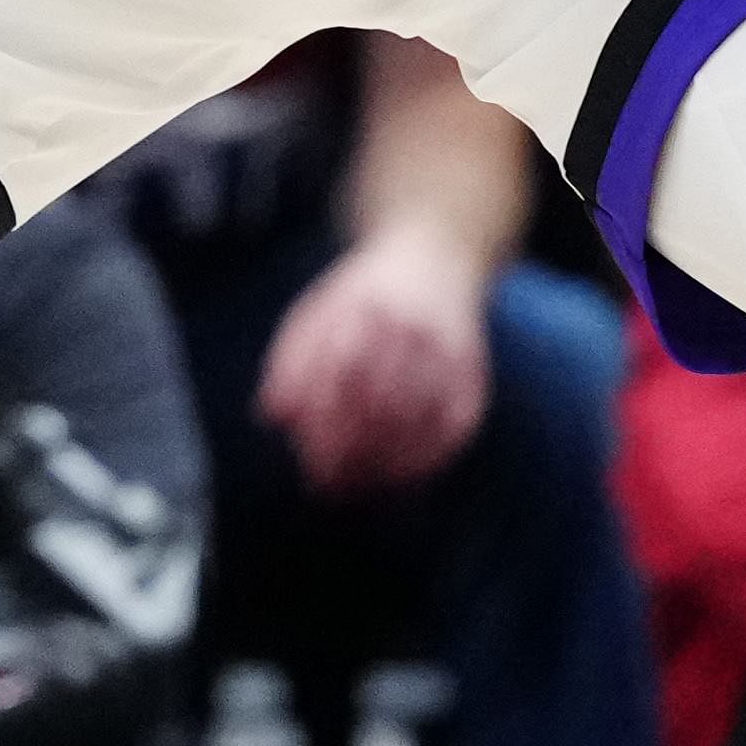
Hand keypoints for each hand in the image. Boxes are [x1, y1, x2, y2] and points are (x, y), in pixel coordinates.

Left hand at [257, 224, 499, 498]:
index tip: (307, 463)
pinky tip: (398, 477)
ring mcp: (448, 352)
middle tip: (328, 488)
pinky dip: (427, 458)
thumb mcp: (317, 312)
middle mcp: (411, 329)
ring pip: (417, 420)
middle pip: (380, 404)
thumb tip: (271, 415)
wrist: (435, 256)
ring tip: (356, 489)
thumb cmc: (361, 297)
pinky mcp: (473, 373)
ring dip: (385, 464)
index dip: (323, 425)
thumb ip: (291, 360)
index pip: (338, 375)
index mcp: (364, 307)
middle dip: (352, 452)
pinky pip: (454, 427)